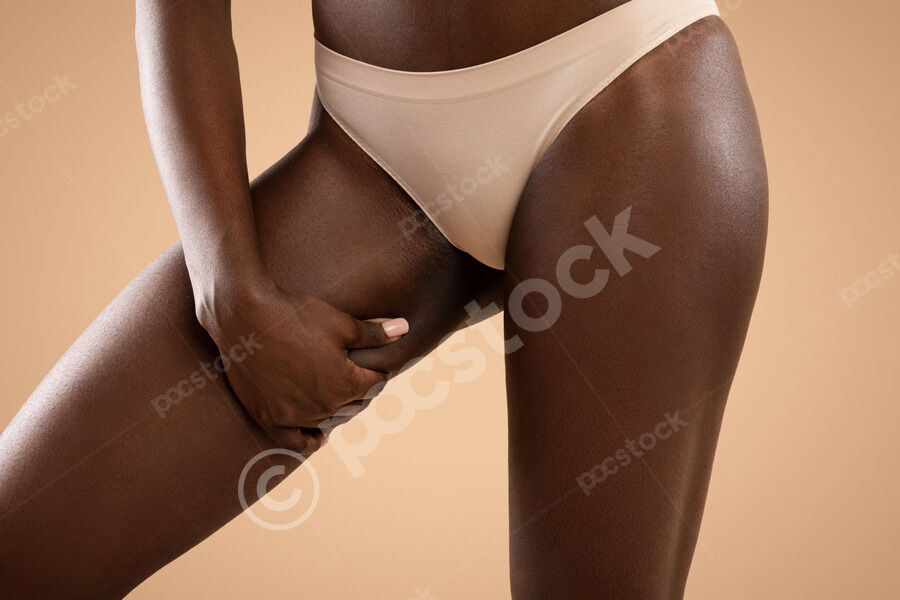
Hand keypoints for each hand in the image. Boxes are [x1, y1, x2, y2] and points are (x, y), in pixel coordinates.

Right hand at [198, 278, 408, 454]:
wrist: (244, 316)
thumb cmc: (294, 315)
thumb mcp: (341, 322)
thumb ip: (374, 334)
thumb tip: (405, 328)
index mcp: (345, 384)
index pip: (376, 383)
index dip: (378, 369)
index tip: (374, 361)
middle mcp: (323, 406)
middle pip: (355, 403)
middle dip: (359, 388)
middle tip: (354, 373)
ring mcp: (294, 416)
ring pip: (329, 420)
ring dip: (337, 409)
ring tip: (338, 393)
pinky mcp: (268, 417)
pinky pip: (295, 441)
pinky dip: (310, 440)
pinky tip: (320, 435)